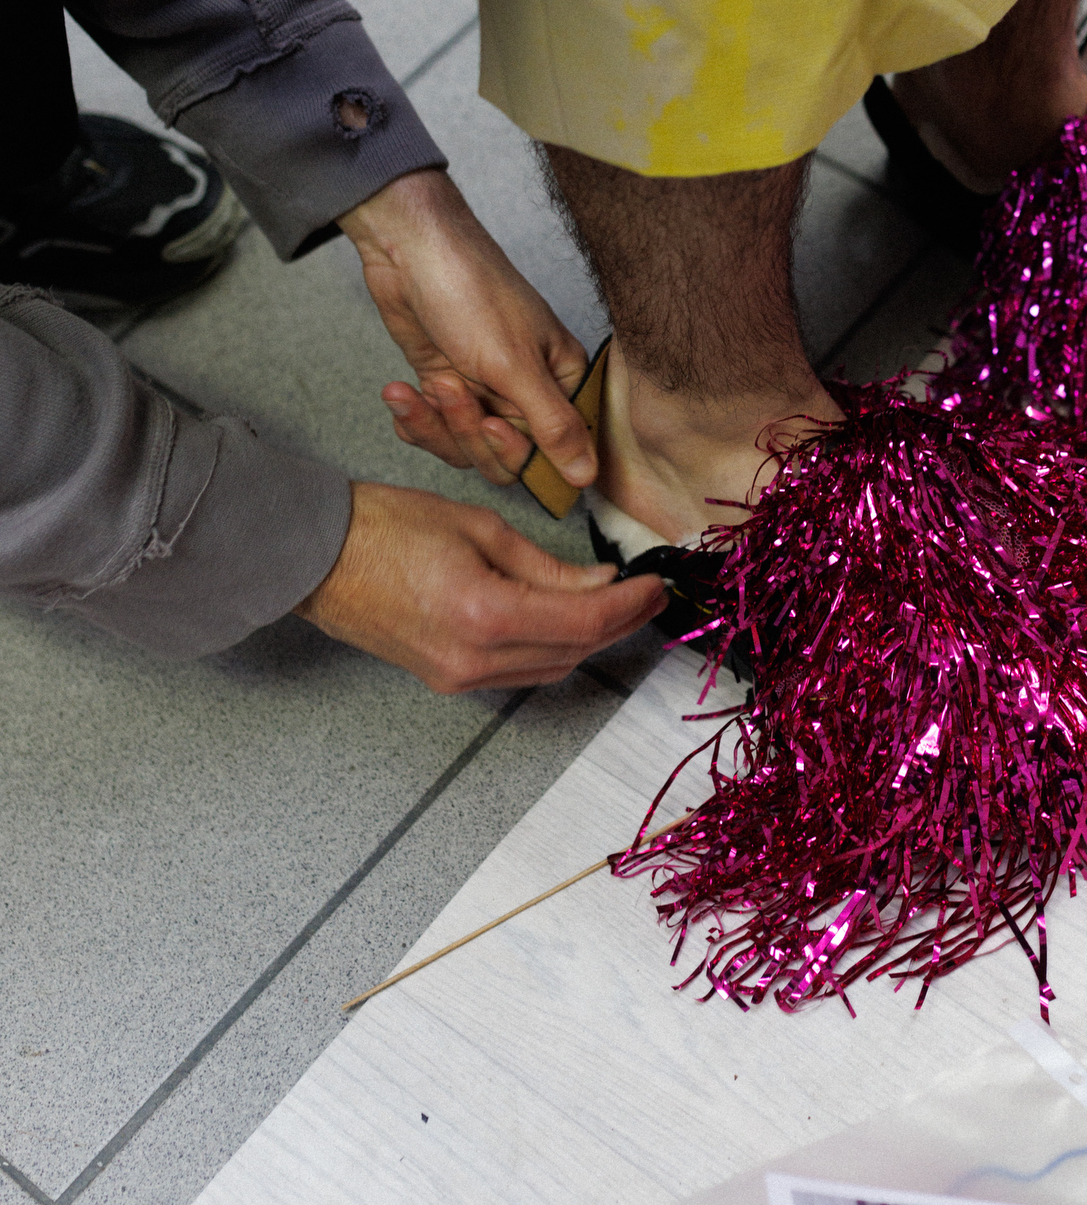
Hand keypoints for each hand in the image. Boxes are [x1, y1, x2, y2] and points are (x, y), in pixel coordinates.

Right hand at [293, 482, 664, 690]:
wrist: (312, 556)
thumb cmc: (384, 526)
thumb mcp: (479, 528)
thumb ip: (546, 566)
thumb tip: (600, 585)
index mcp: (485, 614)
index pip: (586, 622)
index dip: (632, 606)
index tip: (656, 585)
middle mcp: (475, 659)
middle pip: (573, 652)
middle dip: (618, 624)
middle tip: (645, 593)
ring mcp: (457, 676)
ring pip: (549, 668)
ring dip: (587, 639)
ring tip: (614, 604)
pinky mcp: (444, 678)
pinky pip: (517, 672)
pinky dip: (550, 647)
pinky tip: (564, 618)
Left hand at [338, 167, 595, 490]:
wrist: (410, 249)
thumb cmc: (472, 290)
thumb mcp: (515, 365)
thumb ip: (553, 425)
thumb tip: (587, 476)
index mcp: (560, 381)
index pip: (556, 451)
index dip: (523, 454)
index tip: (493, 427)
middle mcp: (525, 392)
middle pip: (505, 459)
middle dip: (470, 432)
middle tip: (454, 390)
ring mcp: (484, 391)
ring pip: (464, 448)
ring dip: (439, 423)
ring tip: (430, 382)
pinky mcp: (446, 386)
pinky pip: (434, 430)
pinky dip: (415, 420)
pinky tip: (401, 393)